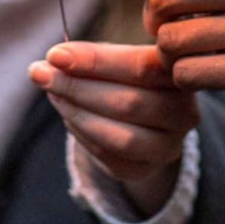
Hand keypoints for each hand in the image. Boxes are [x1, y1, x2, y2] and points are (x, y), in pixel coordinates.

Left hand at [29, 41, 198, 215]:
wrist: (148, 115)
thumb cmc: (129, 74)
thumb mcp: (118, 57)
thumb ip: (92, 56)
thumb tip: (51, 61)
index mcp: (180, 73)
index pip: (139, 67)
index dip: (95, 61)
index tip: (55, 55)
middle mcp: (184, 113)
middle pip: (127, 104)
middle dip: (76, 87)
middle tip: (40, 73)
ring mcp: (169, 146)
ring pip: (119, 137)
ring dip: (75, 112)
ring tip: (52, 92)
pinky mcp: (146, 169)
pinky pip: (107, 157)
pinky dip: (80, 133)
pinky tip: (67, 113)